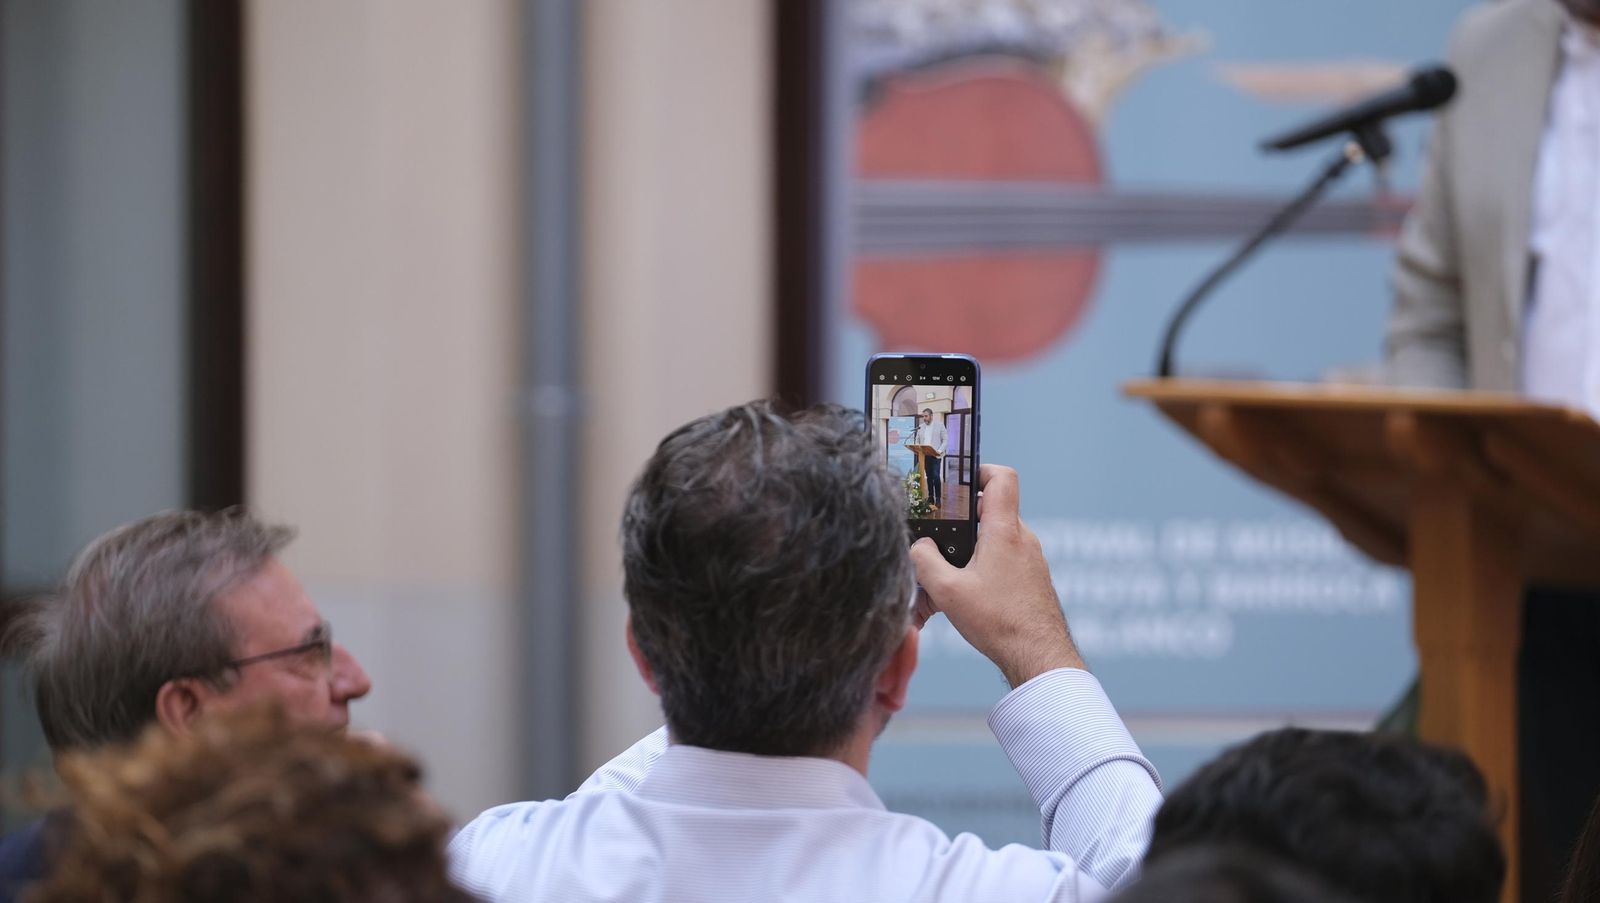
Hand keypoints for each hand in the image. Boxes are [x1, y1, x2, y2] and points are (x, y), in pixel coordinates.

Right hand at [910, 464, 1083, 687]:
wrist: (1039, 656)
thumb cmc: (999, 622)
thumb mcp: (948, 591)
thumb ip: (925, 561)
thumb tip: (918, 546)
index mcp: (1004, 531)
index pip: (1001, 477)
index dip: (978, 471)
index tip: (955, 484)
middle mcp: (1022, 539)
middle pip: (990, 512)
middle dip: (960, 524)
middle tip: (936, 541)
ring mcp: (1031, 559)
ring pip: (995, 541)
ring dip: (970, 553)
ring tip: (946, 581)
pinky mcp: (1032, 579)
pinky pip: (1004, 563)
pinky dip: (983, 572)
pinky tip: (966, 599)